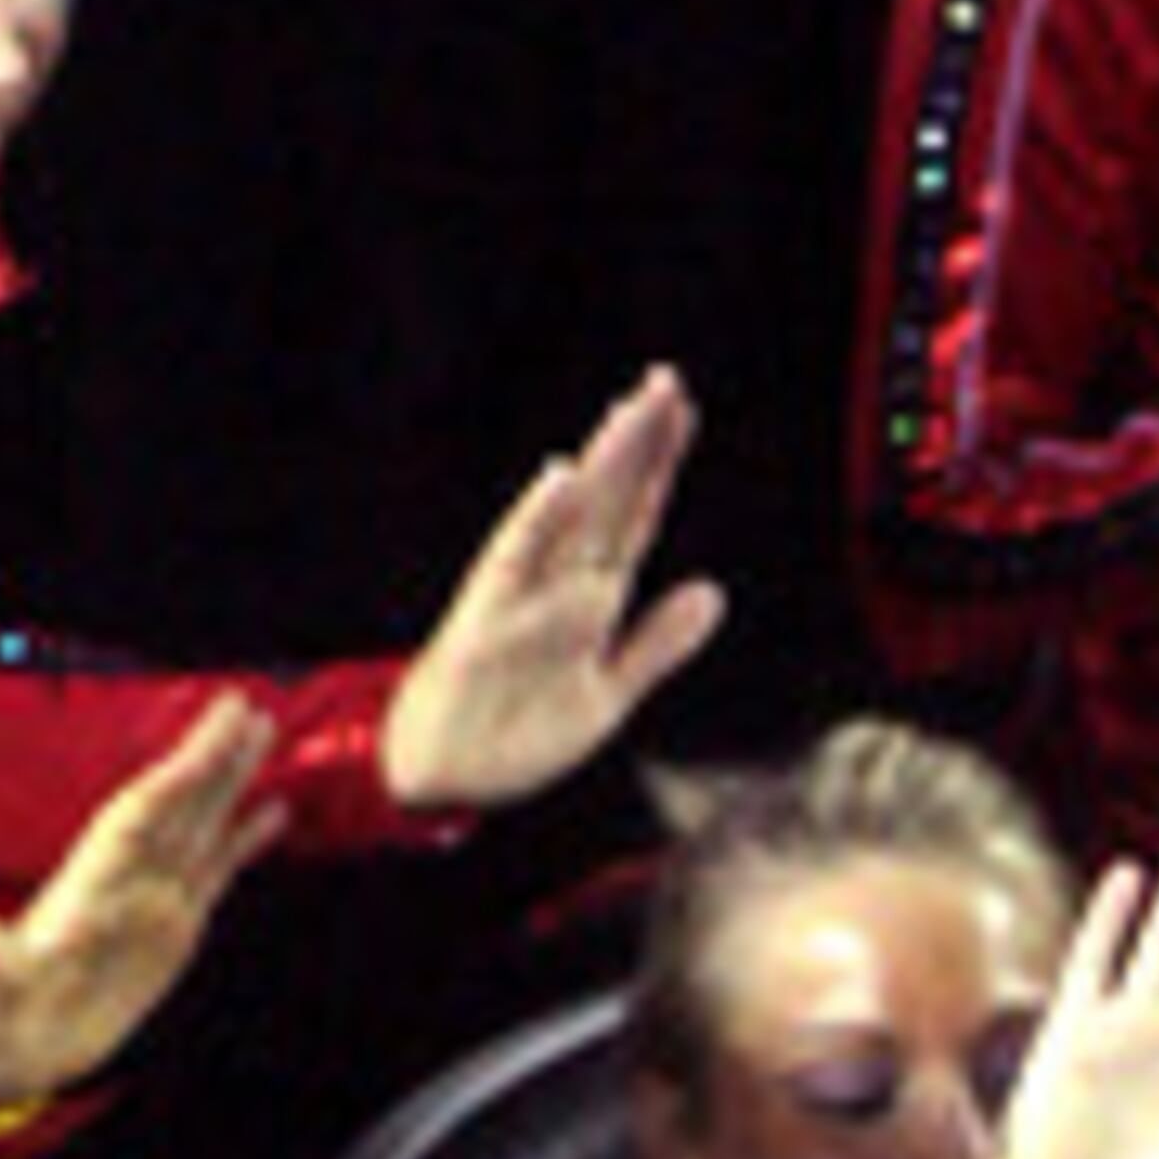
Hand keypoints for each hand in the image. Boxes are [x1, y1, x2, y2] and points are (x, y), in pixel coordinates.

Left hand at [0, 691, 287, 1111]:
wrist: (16, 1046)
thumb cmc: (1, 1019)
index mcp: (89, 887)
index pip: (139, 818)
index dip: (174, 779)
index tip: (209, 740)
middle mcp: (123, 882)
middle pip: (174, 806)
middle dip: (209, 758)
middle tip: (246, 706)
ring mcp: (151, 901)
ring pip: (200, 826)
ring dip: (230, 780)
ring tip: (264, 730)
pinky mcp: (171, 928)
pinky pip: (216, 872)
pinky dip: (245, 840)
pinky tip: (274, 809)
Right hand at [378, 365, 726, 809]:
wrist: (445, 778)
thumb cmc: (520, 731)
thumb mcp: (609, 693)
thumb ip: (657, 643)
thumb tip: (713, 592)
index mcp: (589, 595)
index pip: (634, 517)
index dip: (661, 465)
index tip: (686, 409)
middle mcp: (557, 582)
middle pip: (608, 502)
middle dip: (638, 443)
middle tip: (666, 380)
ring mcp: (520, 596)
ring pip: (569, 518)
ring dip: (600, 466)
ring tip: (628, 412)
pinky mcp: (484, 622)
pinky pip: (514, 562)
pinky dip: (537, 519)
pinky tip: (561, 477)